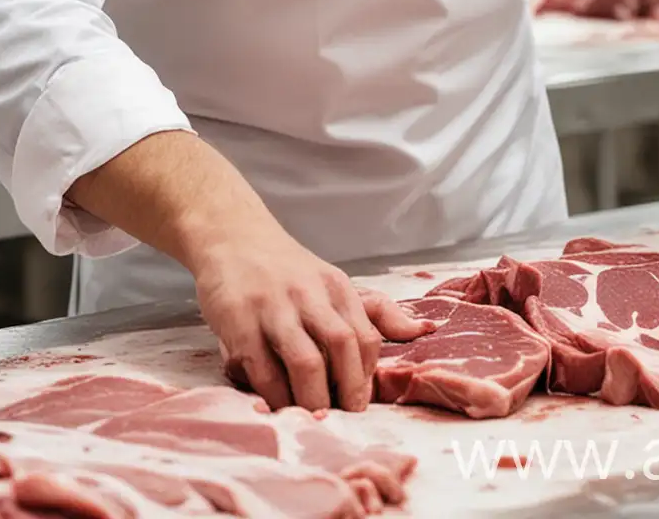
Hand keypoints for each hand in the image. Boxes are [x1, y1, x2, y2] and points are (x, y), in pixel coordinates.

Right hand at [194, 224, 431, 412]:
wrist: (233, 237)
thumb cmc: (287, 270)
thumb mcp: (333, 282)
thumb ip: (375, 311)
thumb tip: (425, 330)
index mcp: (336, 286)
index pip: (366, 336)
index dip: (367, 375)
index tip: (362, 401)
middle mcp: (309, 294)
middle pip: (343, 347)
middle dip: (349, 390)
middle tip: (345, 419)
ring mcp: (274, 308)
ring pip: (306, 362)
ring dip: (314, 400)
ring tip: (314, 420)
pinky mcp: (241, 323)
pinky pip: (265, 371)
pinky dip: (276, 396)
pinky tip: (279, 406)